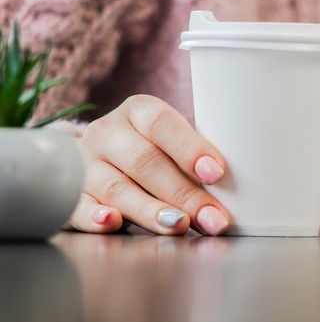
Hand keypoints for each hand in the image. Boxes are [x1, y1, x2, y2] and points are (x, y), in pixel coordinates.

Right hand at [66, 94, 229, 234]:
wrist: (97, 154)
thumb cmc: (153, 149)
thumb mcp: (171, 140)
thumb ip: (194, 159)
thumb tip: (231, 192)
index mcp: (138, 111)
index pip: (163, 124)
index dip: (190, 148)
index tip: (216, 172)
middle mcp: (108, 132)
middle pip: (146, 162)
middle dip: (184, 194)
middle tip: (212, 218)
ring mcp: (85, 163)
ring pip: (118, 188)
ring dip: (152, 211)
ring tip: (179, 226)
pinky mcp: (69, 192)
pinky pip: (78, 205)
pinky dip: (95, 217)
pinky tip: (113, 223)